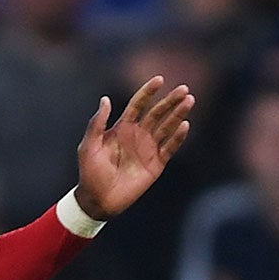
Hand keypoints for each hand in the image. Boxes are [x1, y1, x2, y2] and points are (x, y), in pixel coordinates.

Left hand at [72, 76, 193, 219]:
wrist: (98, 199)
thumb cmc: (90, 172)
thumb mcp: (89, 145)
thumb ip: (97, 123)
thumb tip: (106, 99)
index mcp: (122, 127)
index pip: (139, 104)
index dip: (148, 92)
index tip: (159, 79)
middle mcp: (138, 135)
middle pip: (158, 113)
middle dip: (170, 100)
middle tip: (184, 89)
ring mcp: (149, 149)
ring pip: (167, 127)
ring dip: (178, 114)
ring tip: (189, 101)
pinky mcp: (156, 164)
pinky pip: (170, 148)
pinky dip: (178, 137)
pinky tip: (185, 125)